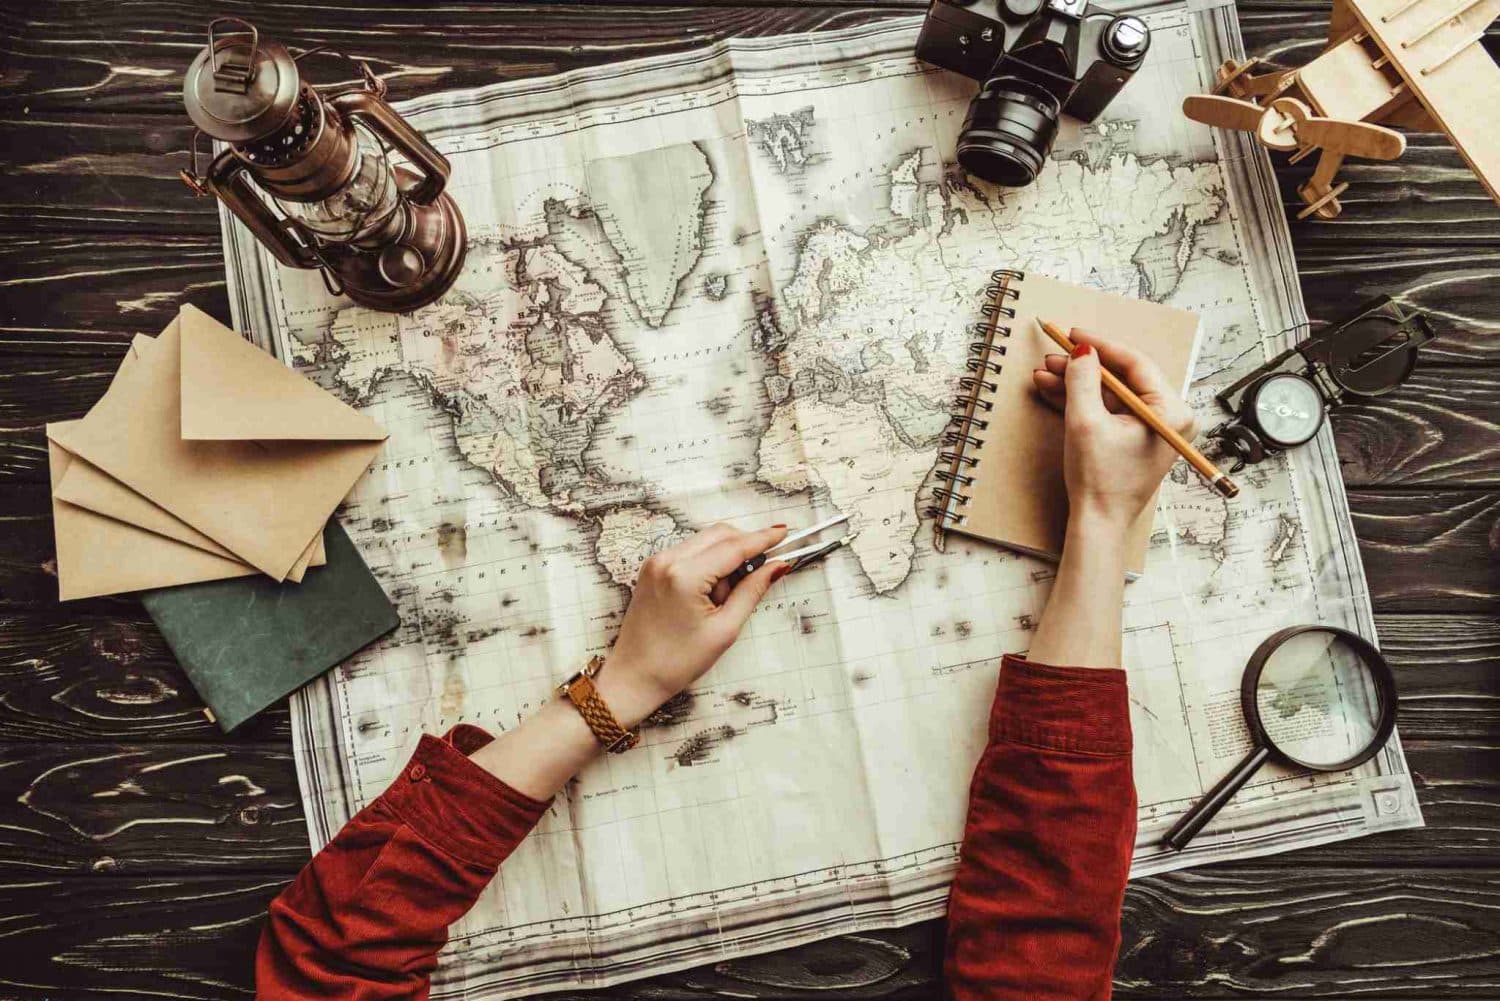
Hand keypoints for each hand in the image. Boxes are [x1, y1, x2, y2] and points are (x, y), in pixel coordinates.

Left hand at [600, 523, 789, 722]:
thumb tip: (776, 566)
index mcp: (684, 576)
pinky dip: (708, 564)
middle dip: (746, 546)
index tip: (784, 534)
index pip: (734, 547)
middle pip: (719, 535)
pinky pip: (690, 552)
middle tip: (765, 569)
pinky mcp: (652, 568)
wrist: (634, 676)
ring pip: (705, 541)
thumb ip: (752, 591)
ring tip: (726, 598)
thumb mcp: (724, 629)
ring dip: (726, 558)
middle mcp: (667, 561)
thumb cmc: (676, 662)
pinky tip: (710, 594)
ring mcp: (656, 562)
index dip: (763, 539)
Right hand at [1031, 328, 1196, 534]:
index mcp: (1171, 412)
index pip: (1135, 364)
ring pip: (1109, 394)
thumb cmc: (1100, 480)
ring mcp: (1150, 428)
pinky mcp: (1132, 439)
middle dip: (1083, 367)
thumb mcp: (1085, 422)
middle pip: (1121, 378)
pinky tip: (1053, 389)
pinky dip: (1080, 401)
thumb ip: (1083, 380)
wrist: (1098, 523)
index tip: (1074, 335)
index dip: (1101, 346)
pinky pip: (1106, 411)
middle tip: (1054, 355)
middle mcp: (1167, 417)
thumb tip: (1082, 351)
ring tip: (1046, 372)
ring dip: (1076, 383)